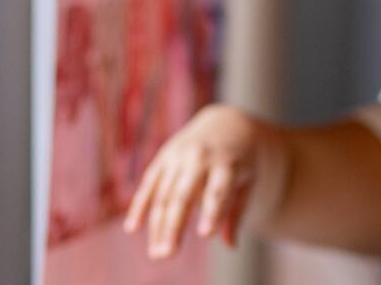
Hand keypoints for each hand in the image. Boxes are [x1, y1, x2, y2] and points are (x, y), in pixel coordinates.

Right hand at [122, 104, 285, 258]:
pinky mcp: (164, 157)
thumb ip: (237, 212)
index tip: (205, 235)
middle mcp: (201, 158)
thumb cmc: (239, 162)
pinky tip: (133, 228)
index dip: (212, 212)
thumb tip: (231, 245)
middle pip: (183, 195)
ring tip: (157, 253)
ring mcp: (179, 156)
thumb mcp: (247, 182)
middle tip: (167, 255)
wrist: (226, 124)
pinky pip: (149, 184)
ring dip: (157, 225)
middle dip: (174, 226)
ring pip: (164, 194)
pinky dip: (140, 206)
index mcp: (227, 164)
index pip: (218, 191)